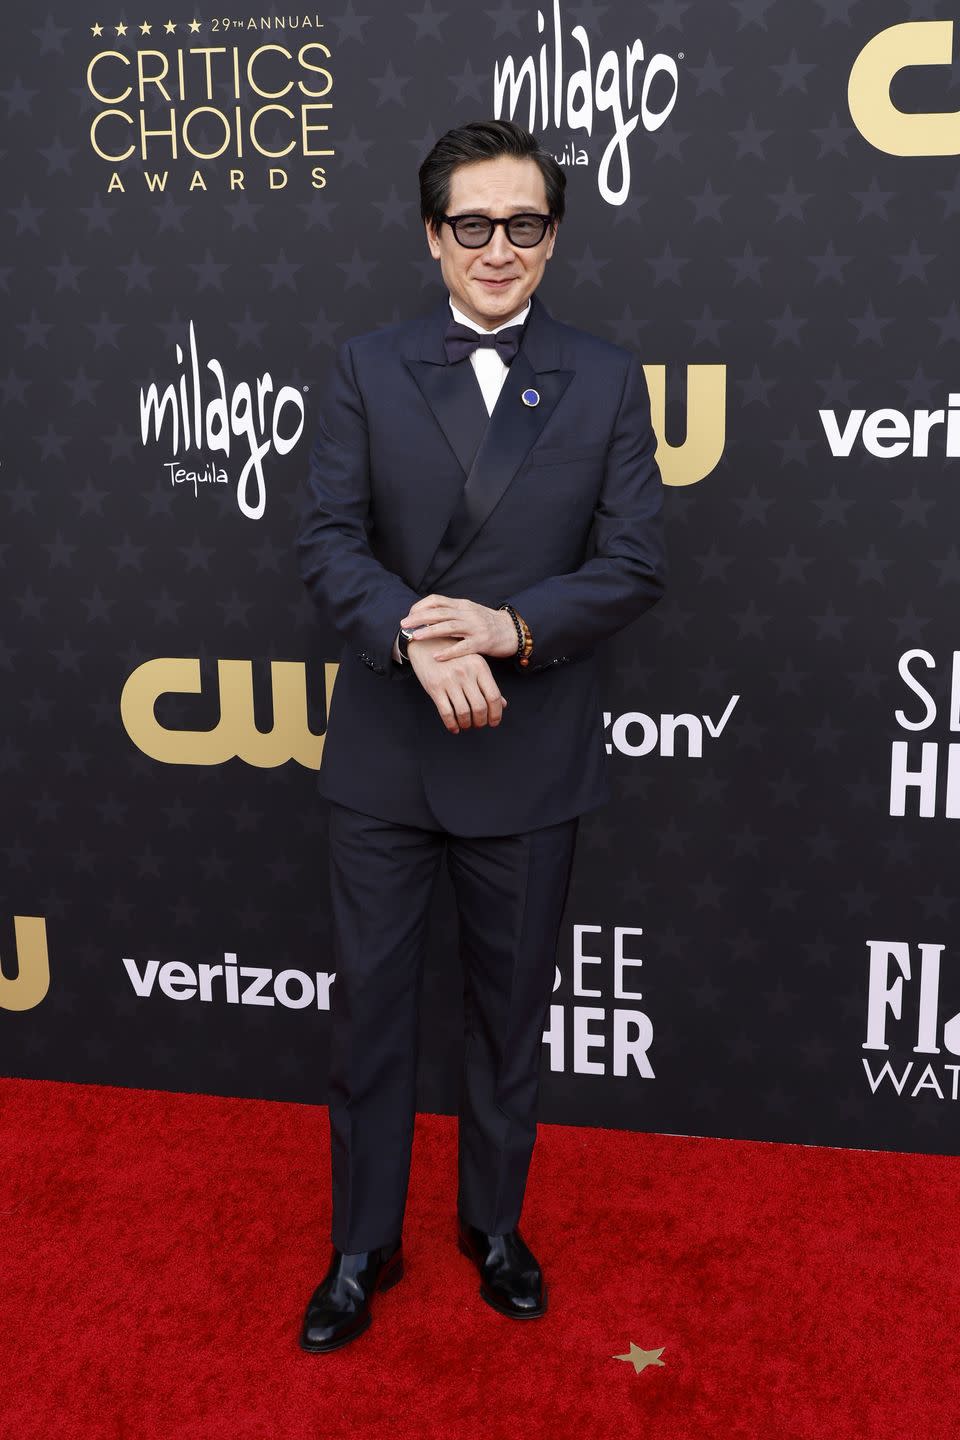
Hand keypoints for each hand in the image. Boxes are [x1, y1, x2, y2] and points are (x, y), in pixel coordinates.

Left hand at [400, 594, 516, 660]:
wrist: (512, 630)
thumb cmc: (487, 623)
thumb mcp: (469, 612)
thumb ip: (452, 612)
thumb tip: (427, 615)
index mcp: (462, 605)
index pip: (437, 600)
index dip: (421, 607)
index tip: (409, 615)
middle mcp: (468, 613)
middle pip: (439, 612)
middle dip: (419, 618)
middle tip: (404, 625)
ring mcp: (475, 627)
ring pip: (449, 627)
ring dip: (430, 631)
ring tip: (416, 637)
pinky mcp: (482, 642)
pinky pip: (463, 647)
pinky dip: (449, 652)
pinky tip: (437, 656)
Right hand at [406, 632, 507, 733]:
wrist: (426, 643)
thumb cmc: (453, 656)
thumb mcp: (474, 665)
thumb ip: (487, 684)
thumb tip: (503, 704)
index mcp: (479, 666)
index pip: (493, 696)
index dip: (496, 713)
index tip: (494, 722)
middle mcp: (466, 673)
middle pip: (480, 707)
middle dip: (481, 721)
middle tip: (478, 724)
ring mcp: (450, 680)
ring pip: (463, 712)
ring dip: (467, 724)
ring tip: (466, 725)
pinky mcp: (435, 687)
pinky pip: (446, 712)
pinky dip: (452, 724)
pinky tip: (454, 727)